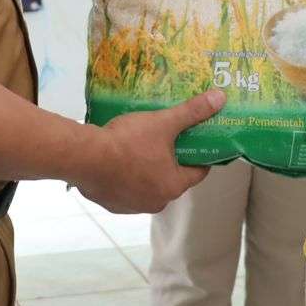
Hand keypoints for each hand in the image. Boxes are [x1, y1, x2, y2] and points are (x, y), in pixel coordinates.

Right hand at [75, 90, 223, 213]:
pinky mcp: (112, 205)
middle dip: (170, 161)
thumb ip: (192, 112)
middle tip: (165, 139)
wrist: (84, 157)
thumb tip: (220, 98)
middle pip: (171, 179)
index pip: (198, 172)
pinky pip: (126, 190)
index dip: (199, 155)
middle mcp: (156, 202)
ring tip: (140, 146)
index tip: (196, 141)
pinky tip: (119, 160)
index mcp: (173, 186)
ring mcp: (132, 206)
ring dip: (147, 171)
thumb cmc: (128, 142)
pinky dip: (126, 178)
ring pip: (148, 185)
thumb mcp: (163, 122)